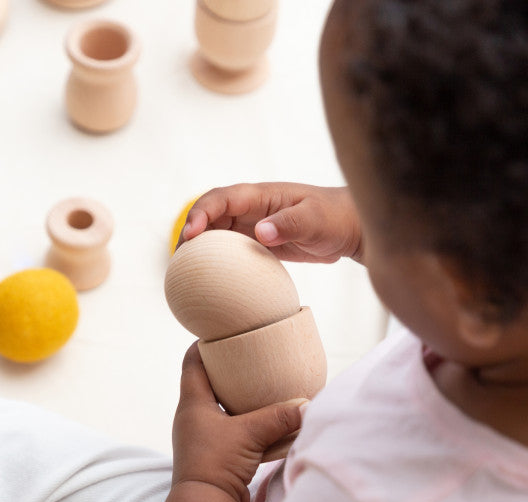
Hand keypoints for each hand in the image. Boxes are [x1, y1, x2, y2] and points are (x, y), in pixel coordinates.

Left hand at [172, 343, 306, 501]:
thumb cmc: (216, 464)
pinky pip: (232, 431)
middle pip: (206, 383)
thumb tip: (308, 406)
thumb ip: (280, 417)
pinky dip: (247, 424)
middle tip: (248, 357)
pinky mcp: (216, 455)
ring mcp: (203, 437)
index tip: (219, 332)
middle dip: (226, 370)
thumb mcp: (250, 434)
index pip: (191, 363)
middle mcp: (193, 418)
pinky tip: (266, 423)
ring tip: (260, 387)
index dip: (203, 345)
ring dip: (237, 398)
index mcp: (192, 404)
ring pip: (221, 408)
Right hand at [179, 182, 362, 262]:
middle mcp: (251, 209)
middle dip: (190, 233)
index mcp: (260, 196)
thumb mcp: (315, 219)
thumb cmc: (334, 217)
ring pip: (217, 234)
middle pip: (210, 216)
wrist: (348, 229)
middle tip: (179, 260)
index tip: (190, 235)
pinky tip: (211, 281)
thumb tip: (260, 233)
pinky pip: (231, 251)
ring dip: (200, 249)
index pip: (221, 199)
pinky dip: (218, 262)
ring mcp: (253, 226)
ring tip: (186, 272)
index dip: (201, 213)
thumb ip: (289, 224)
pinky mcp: (259, 244)